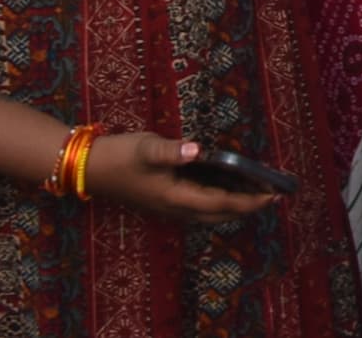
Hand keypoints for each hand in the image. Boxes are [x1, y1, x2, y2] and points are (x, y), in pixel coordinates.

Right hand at [84, 132, 282, 220]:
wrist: (88, 167)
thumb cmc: (119, 156)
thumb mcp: (147, 148)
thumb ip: (172, 151)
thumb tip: (196, 150)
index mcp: (175, 198)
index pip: (221, 204)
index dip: (248, 202)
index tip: (273, 196)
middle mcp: (175, 207)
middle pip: (219, 214)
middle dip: (247, 207)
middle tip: (273, 196)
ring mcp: (168, 205)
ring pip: (208, 212)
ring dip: (233, 205)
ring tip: (256, 192)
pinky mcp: (163, 199)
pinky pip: (198, 205)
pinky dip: (217, 199)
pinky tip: (225, 186)